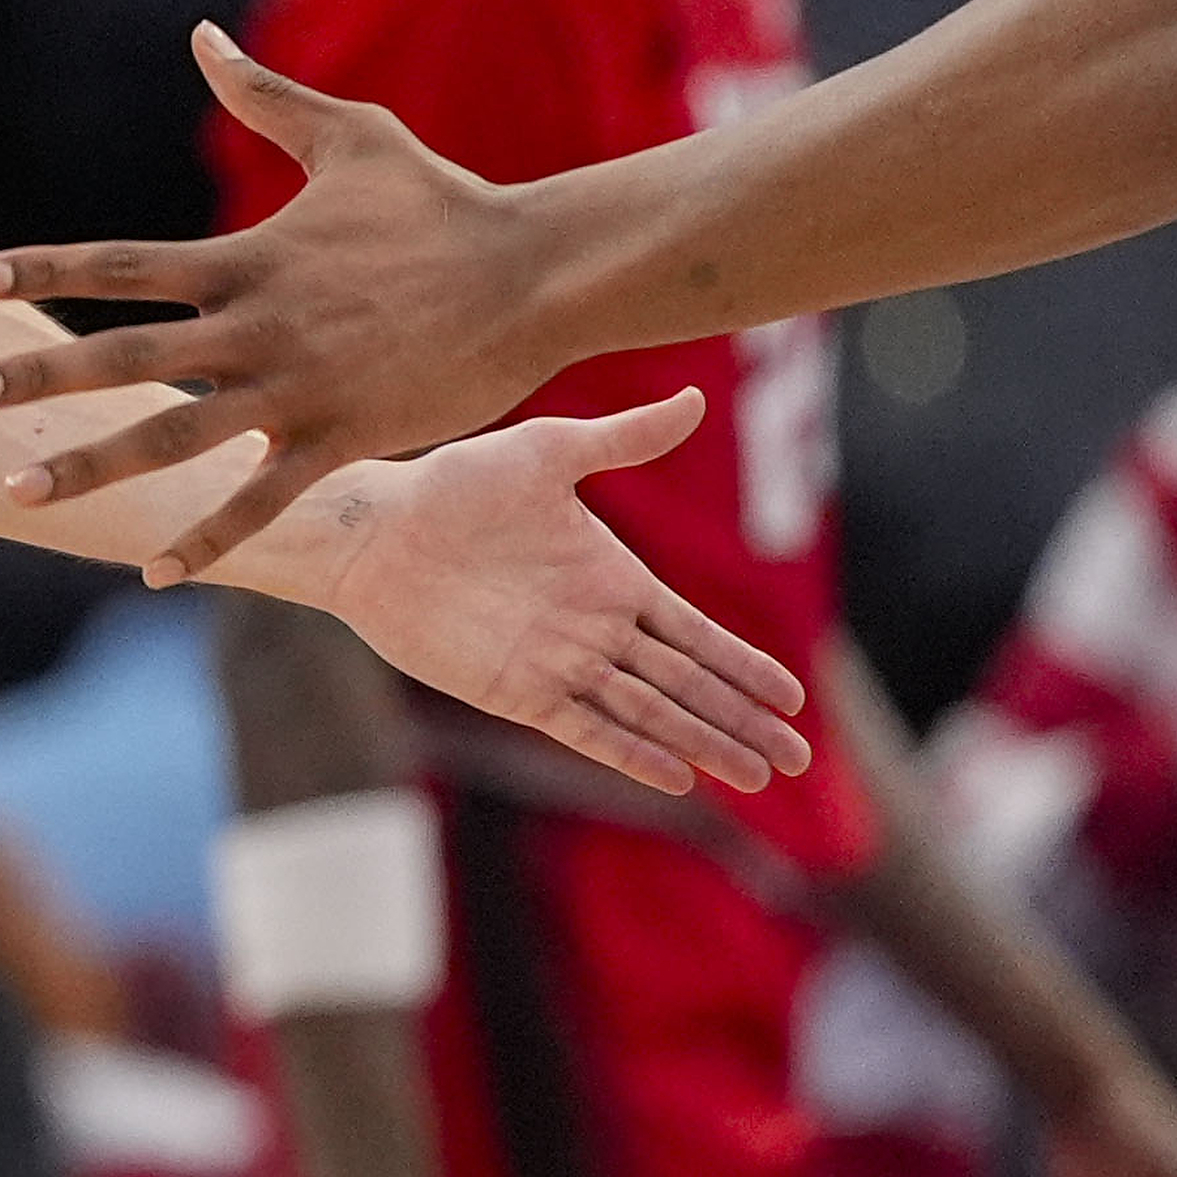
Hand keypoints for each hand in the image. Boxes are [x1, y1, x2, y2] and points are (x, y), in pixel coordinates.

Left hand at [0, 25, 568, 572]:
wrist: (534, 274)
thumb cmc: (443, 201)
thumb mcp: (350, 134)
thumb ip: (265, 96)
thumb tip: (201, 35)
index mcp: (248, 258)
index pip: (124, 263)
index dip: (46, 268)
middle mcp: (257, 324)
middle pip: (125, 352)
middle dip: (38, 373)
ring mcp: (296, 388)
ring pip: (174, 434)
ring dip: (90, 464)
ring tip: (15, 491)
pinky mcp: (342, 438)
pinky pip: (262, 500)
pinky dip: (207, 537)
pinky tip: (152, 571)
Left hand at [290, 394, 808, 797]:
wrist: (379, 533)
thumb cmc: (456, 484)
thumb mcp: (547, 452)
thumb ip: (624, 437)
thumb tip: (695, 398)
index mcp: (613, 577)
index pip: (696, 633)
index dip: (744, 665)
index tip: (796, 697)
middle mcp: (596, 628)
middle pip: (687, 685)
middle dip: (742, 720)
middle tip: (798, 759)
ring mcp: (560, 664)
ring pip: (649, 713)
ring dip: (702, 744)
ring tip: (755, 778)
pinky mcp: (517, 692)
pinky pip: (586, 729)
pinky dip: (631, 752)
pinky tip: (676, 777)